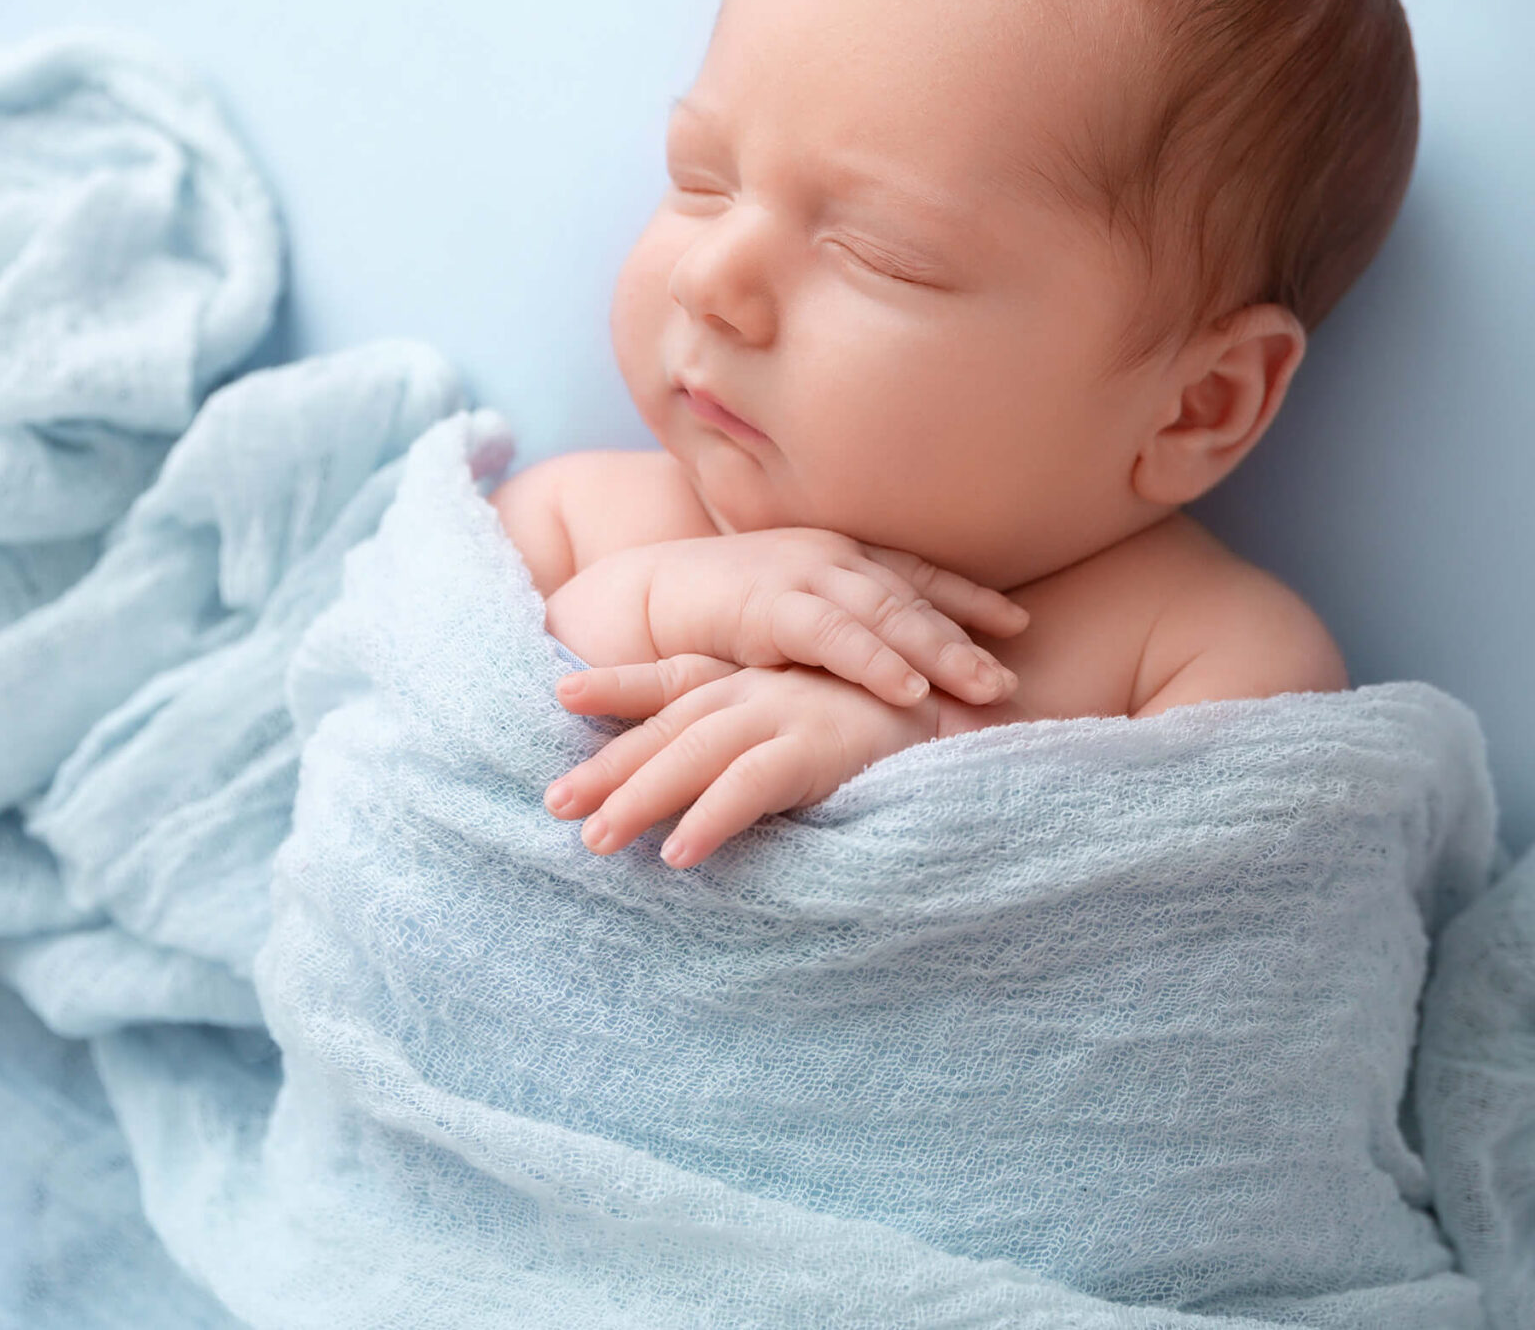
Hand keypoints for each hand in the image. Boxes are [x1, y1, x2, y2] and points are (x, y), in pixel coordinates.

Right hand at [544, 527, 1027, 712]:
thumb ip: (836, 634)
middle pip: (913, 598)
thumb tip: (895, 673)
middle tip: (1013, 679)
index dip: (969, 598)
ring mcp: (800, 576)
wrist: (639, 597)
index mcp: (836, 556)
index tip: (1018, 624)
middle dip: (969, 636)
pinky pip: (834, 636)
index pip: (915, 575)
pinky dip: (875, 662)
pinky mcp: (767, 605)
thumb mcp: (789, 620)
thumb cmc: (716, 614)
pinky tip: (909, 691)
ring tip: (986, 688)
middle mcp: (827, 558)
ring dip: (940, 652)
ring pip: (887, 614)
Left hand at [546, 662, 938, 866]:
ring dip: (641, 796)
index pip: (678, 678)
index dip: (620, 684)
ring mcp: (792, 710)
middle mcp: (767, 687)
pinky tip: (678, 856)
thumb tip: (711, 797)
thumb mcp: (821, 734)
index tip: (560, 694)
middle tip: (551, 805)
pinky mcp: (823, 744)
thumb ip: (769, 751)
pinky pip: (752, 785)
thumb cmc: (903, 734)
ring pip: (695, 752)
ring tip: (596, 842)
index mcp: (763, 679)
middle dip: (608, 763)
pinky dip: (712, 818)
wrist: (982, 716)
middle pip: (669, 723)